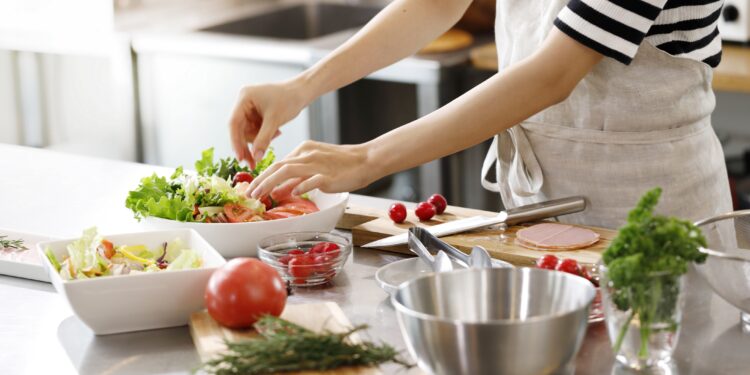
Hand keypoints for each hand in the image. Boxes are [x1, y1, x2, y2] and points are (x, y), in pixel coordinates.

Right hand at [229, 80, 307, 167]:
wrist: (302, 92)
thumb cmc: (290, 99)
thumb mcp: (275, 120)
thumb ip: (264, 139)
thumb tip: (255, 157)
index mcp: (244, 98)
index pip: (234, 123)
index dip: (236, 142)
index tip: (240, 157)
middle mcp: (244, 102)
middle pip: (239, 130)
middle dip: (247, 146)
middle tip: (253, 163)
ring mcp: (249, 108)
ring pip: (247, 133)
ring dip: (259, 140)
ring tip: (275, 135)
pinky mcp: (256, 114)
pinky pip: (255, 131)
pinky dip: (264, 136)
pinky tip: (276, 132)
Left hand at [247, 140, 375, 197]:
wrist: (366, 160)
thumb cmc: (342, 165)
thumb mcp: (316, 167)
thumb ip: (296, 178)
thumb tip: (277, 191)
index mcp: (303, 150)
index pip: (278, 163)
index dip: (262, 176)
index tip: (251, 188)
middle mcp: (307, 155)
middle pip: (277, 167)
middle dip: (260, 180)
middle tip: (249, 193)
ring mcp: (317, 164)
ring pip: (287, 171)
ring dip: (270, 184)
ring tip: (259, 195)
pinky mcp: (328, 175)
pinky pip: (311, 181)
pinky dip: (299, 187)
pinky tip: (290, 195)